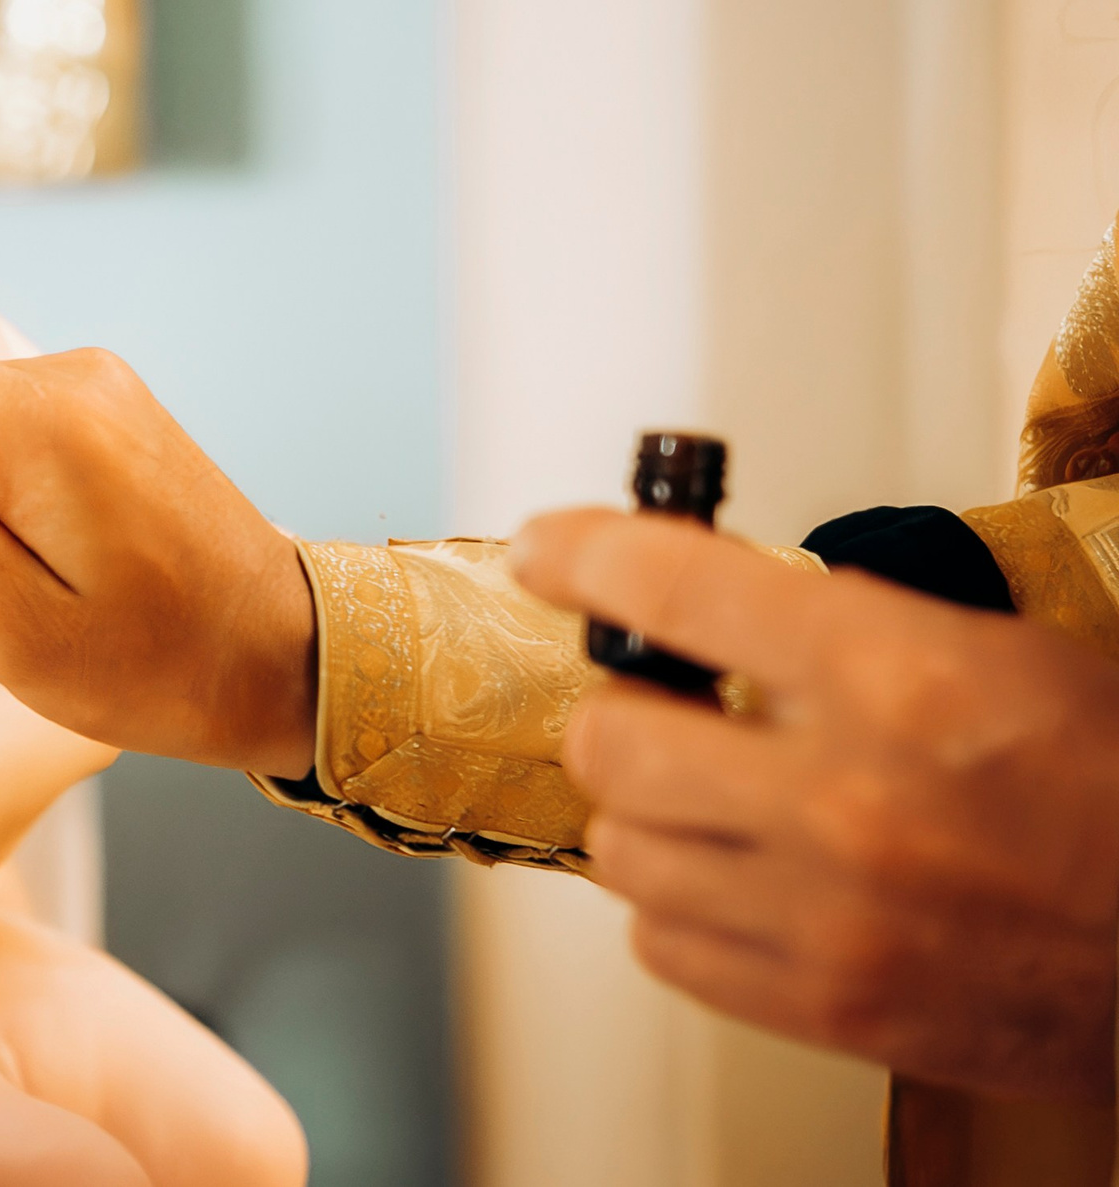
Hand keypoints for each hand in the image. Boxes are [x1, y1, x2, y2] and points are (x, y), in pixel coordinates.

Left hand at [511, 508, 1118, 1099]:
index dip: (585, 554)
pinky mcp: (830, 1007)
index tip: (550, 548)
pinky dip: (679, 906)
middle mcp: (844, 800)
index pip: (674, 588)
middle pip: (610, 737)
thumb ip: (857, 626)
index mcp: (899, 680)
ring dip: (648, 813)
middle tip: (666, 703)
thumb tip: (727, 602)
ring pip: (621, 847)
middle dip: (626, 709)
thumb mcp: (1006, 656)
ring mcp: (829, 917)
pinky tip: (737, 879)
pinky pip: (665, 946)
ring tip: (713, 797)